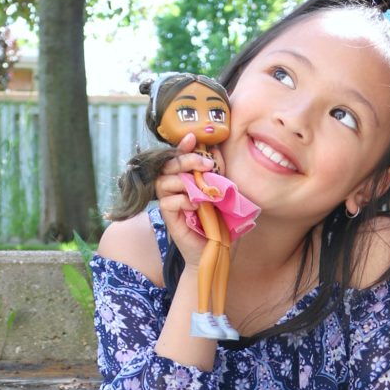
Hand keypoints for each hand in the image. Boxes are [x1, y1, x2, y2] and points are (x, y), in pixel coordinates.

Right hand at [152, 132, 218, 266]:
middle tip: (205, 163)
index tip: (193, 137)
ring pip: (163, 181)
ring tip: (202, 188)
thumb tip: (217, 151)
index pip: (179, 158)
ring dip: (183, 180)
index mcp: (187, 181)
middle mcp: (176, 190)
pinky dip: (182, 200)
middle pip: (168, 165)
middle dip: (185, 159)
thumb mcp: (226, 196)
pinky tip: (197, 206)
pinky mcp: (169, 219)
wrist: (218, 252)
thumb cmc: (222, 225)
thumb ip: (220, 175)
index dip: (183, 146)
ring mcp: (171, 204)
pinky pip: (167, 202)